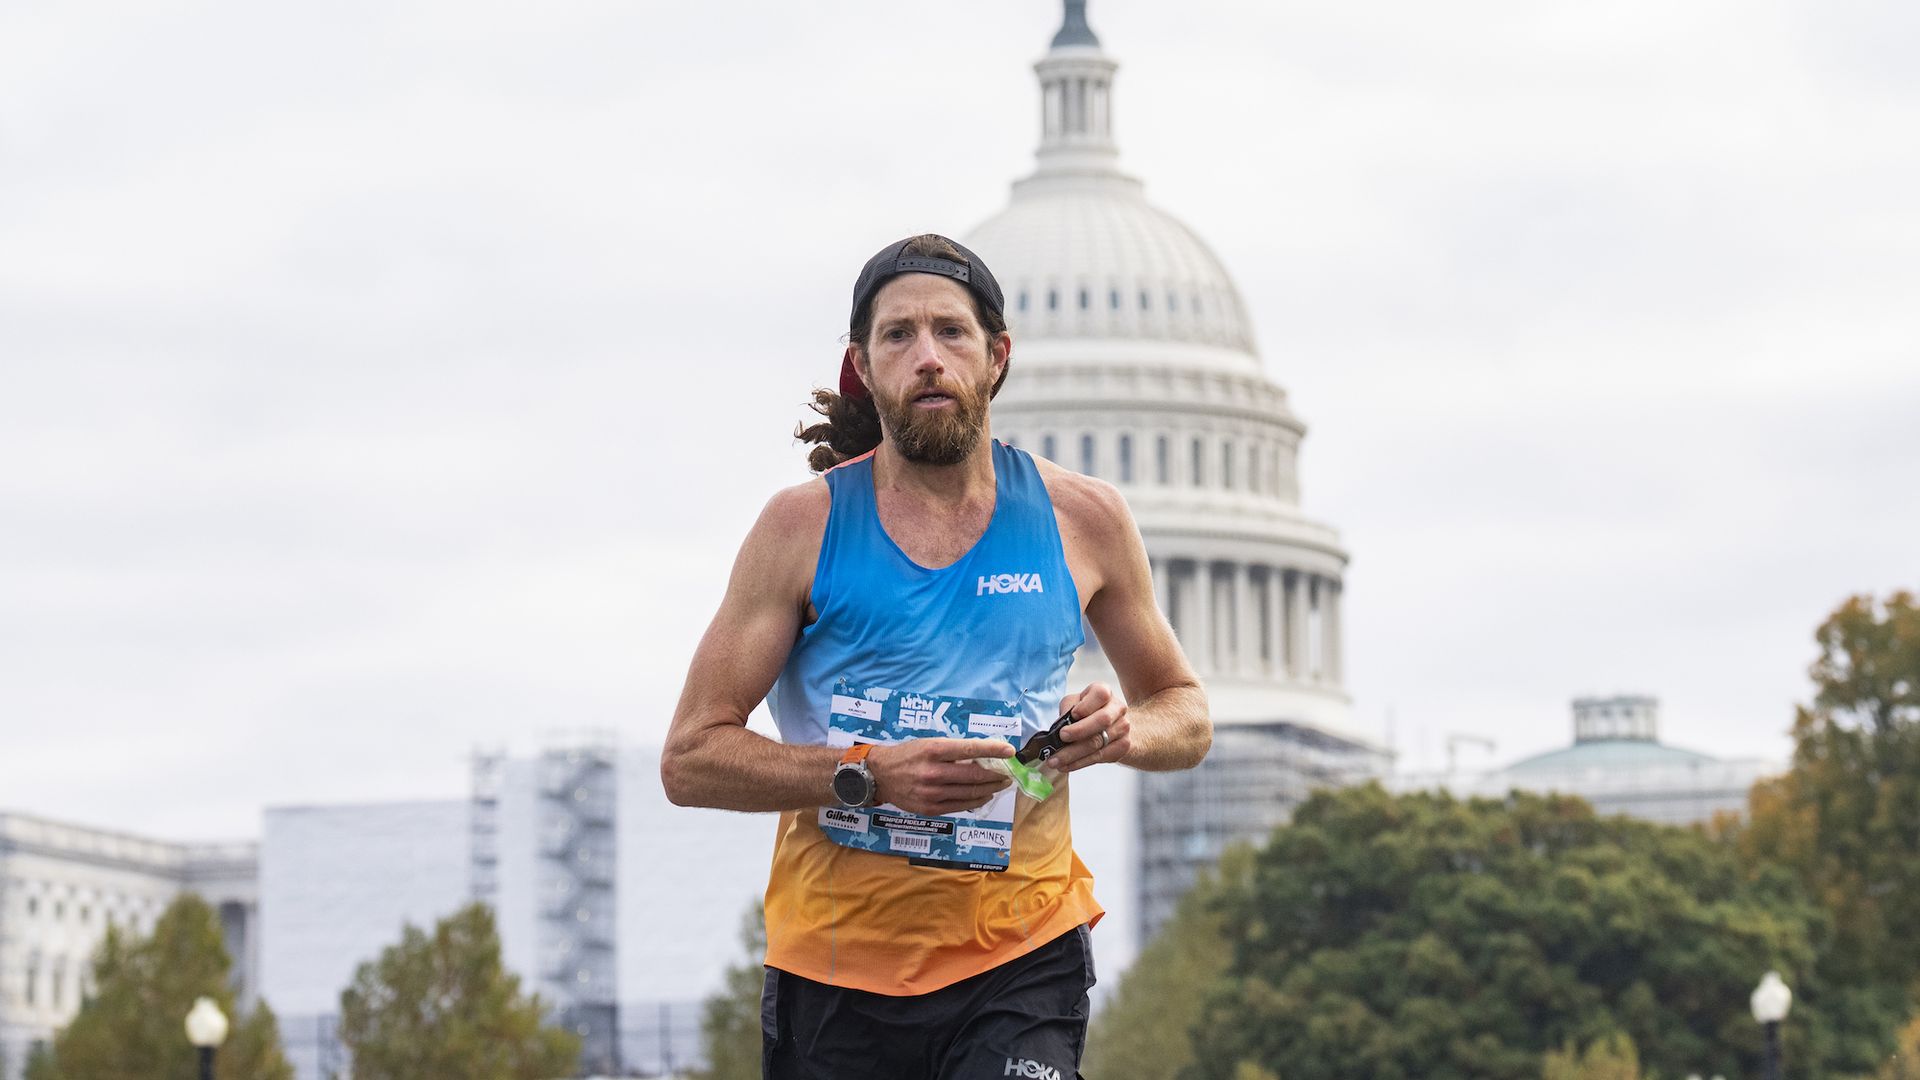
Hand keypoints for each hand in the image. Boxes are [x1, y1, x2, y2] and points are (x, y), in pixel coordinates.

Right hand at [866, 738, 1012, 815]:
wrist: (880, 775)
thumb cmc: (907, 755)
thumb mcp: (928, 743)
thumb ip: (954, 750)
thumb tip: (983, 754)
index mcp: (934, 750)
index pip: (970, 749)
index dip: (993, 750)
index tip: (1009, 750)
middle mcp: (933, 772)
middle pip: (974, 774)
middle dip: (996, 774)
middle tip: (1007, 772)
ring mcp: (932, 793)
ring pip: (970, 793)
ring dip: (990, 789)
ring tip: (1000, 784)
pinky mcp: (930, 808)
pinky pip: (960, 806)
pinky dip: (976, 801)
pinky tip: (984, 796)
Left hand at [1050, 683, 1130, 772]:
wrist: (1115, 725)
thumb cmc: (1089, 712)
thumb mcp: (1075, 703)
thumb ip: (1067, 709)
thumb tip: (1059, 726)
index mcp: (1104, 692)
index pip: (1100, 694)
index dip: (1086, 706)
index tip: (1072, 715)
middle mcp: (1117, 708)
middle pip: (1102, 720)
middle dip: (1079, 731)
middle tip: (1061, 738)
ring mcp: (1122, 728)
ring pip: (1098, 743)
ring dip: (1073, 754)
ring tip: (1055, 760)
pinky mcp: (1122, 747)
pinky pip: (1099, 757)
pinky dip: (1080, 763)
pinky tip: (1066, 765)